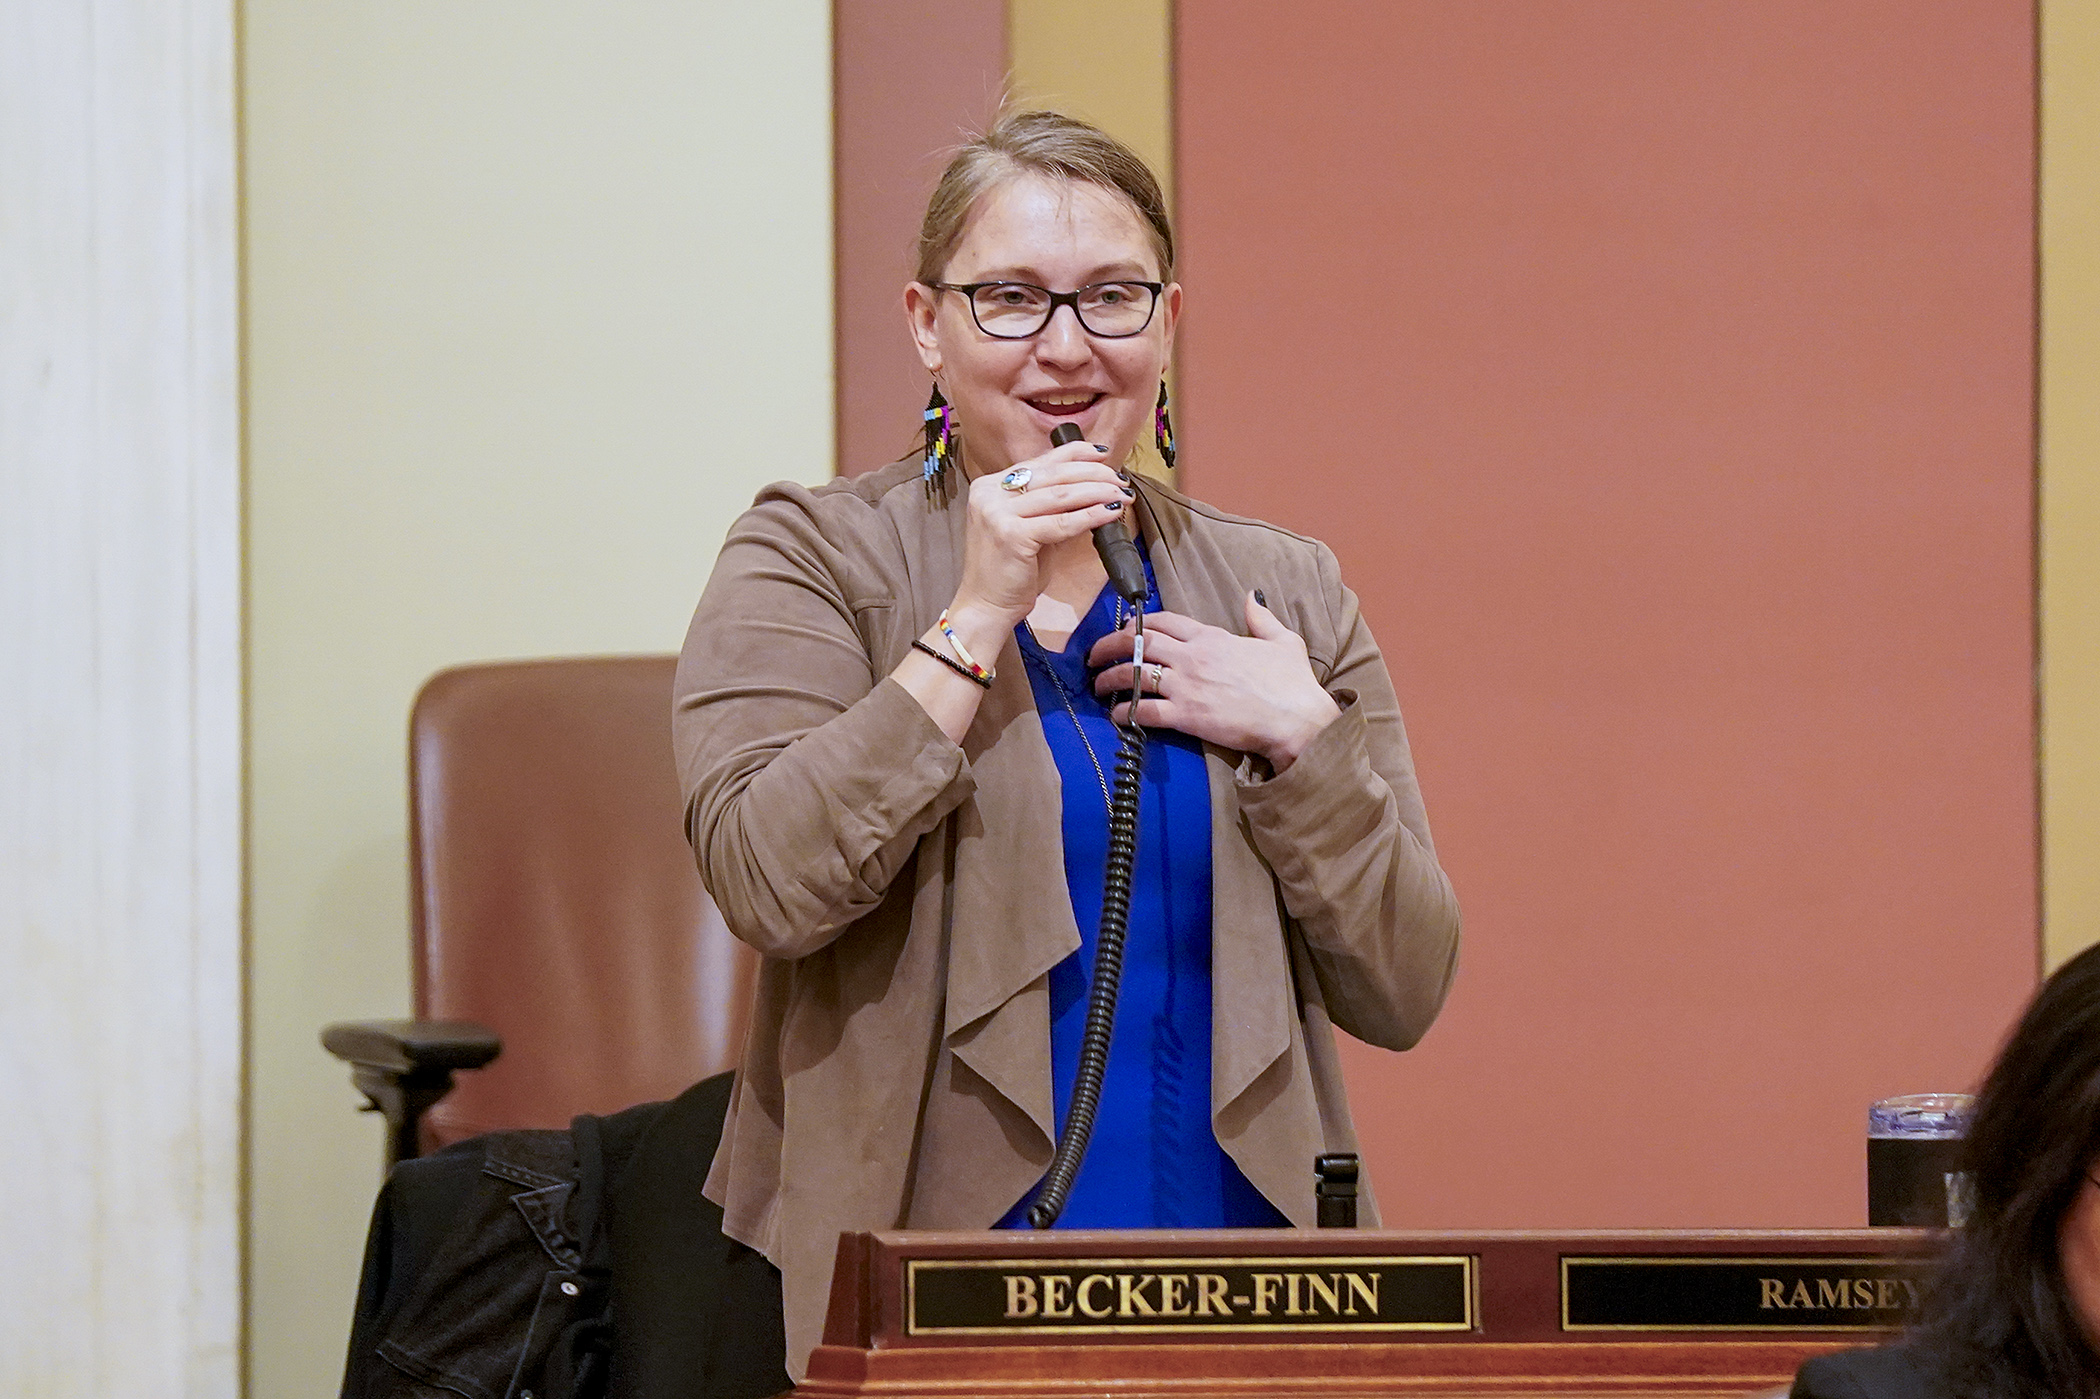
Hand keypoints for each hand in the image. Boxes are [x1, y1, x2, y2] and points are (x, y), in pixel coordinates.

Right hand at [946, 441, 1132, 636]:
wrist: (985, 605)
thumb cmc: (1009, 571)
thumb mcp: (1029, 529)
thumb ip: (1051, 507)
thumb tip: (1092, 490)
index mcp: (990, 486)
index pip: (1040, 461)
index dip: (1075, 453)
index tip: (1102, 454)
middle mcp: (990, 493)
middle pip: (1053, 474)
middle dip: (1093, 474)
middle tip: (1119, 481)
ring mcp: (997, 513)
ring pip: (1060, 495)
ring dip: (1097, 492)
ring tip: (1121, 495)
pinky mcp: (1011, 535)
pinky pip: (1061, 522)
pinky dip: (1089, 516)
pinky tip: (1109, 514)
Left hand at [1088, 592, 1342, 771]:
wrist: (1297, 719)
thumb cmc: (1293, 683)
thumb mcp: (1283, 639)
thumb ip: (1260, 617)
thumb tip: (1251, 596)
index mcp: (1212, 636)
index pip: (1164, 621)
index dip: (1139, 623)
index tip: (1124, 629)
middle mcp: (1193, 656)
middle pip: (1139, 643)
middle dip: (1109, 645)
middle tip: (1094, 655)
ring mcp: (1187, 686)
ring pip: (1133, 674)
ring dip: (1109, 679)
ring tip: (1097, 686)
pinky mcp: (1186, 716)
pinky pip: (1145, 711)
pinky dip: (1126, 712)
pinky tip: (1117, 715)